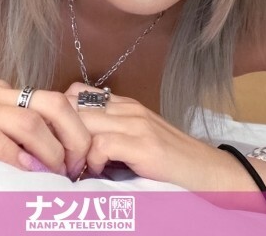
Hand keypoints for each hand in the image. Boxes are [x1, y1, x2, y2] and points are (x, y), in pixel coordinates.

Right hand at [0, 74, 90, 178]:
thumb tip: (30, 155)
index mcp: (1, 91)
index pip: (54, 102)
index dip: (77, 130)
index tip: (82, 160)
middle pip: (54, 105)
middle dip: (76, 136)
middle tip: (78, 168)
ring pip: (29, 119)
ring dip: (52, 150)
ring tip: (58, 174)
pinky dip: (12, 153)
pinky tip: (24, 169)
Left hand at [65, 82, 223, 189]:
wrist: (210, 172)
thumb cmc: (171, 161)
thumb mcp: (136, 138)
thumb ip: (110, 133)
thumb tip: (73, 143)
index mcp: (125, 104)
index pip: (76, 93)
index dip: (59, 114)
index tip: (55, 137)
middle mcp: (129, 109)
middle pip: (74, 106)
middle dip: (59, 132)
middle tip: (57, 156)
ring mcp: (138, 125)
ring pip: (84, 123)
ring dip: (73, 148)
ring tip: (75, 167)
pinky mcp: (144, 145)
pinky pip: (102, 144)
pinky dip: (92, 160)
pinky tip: (97, 172)